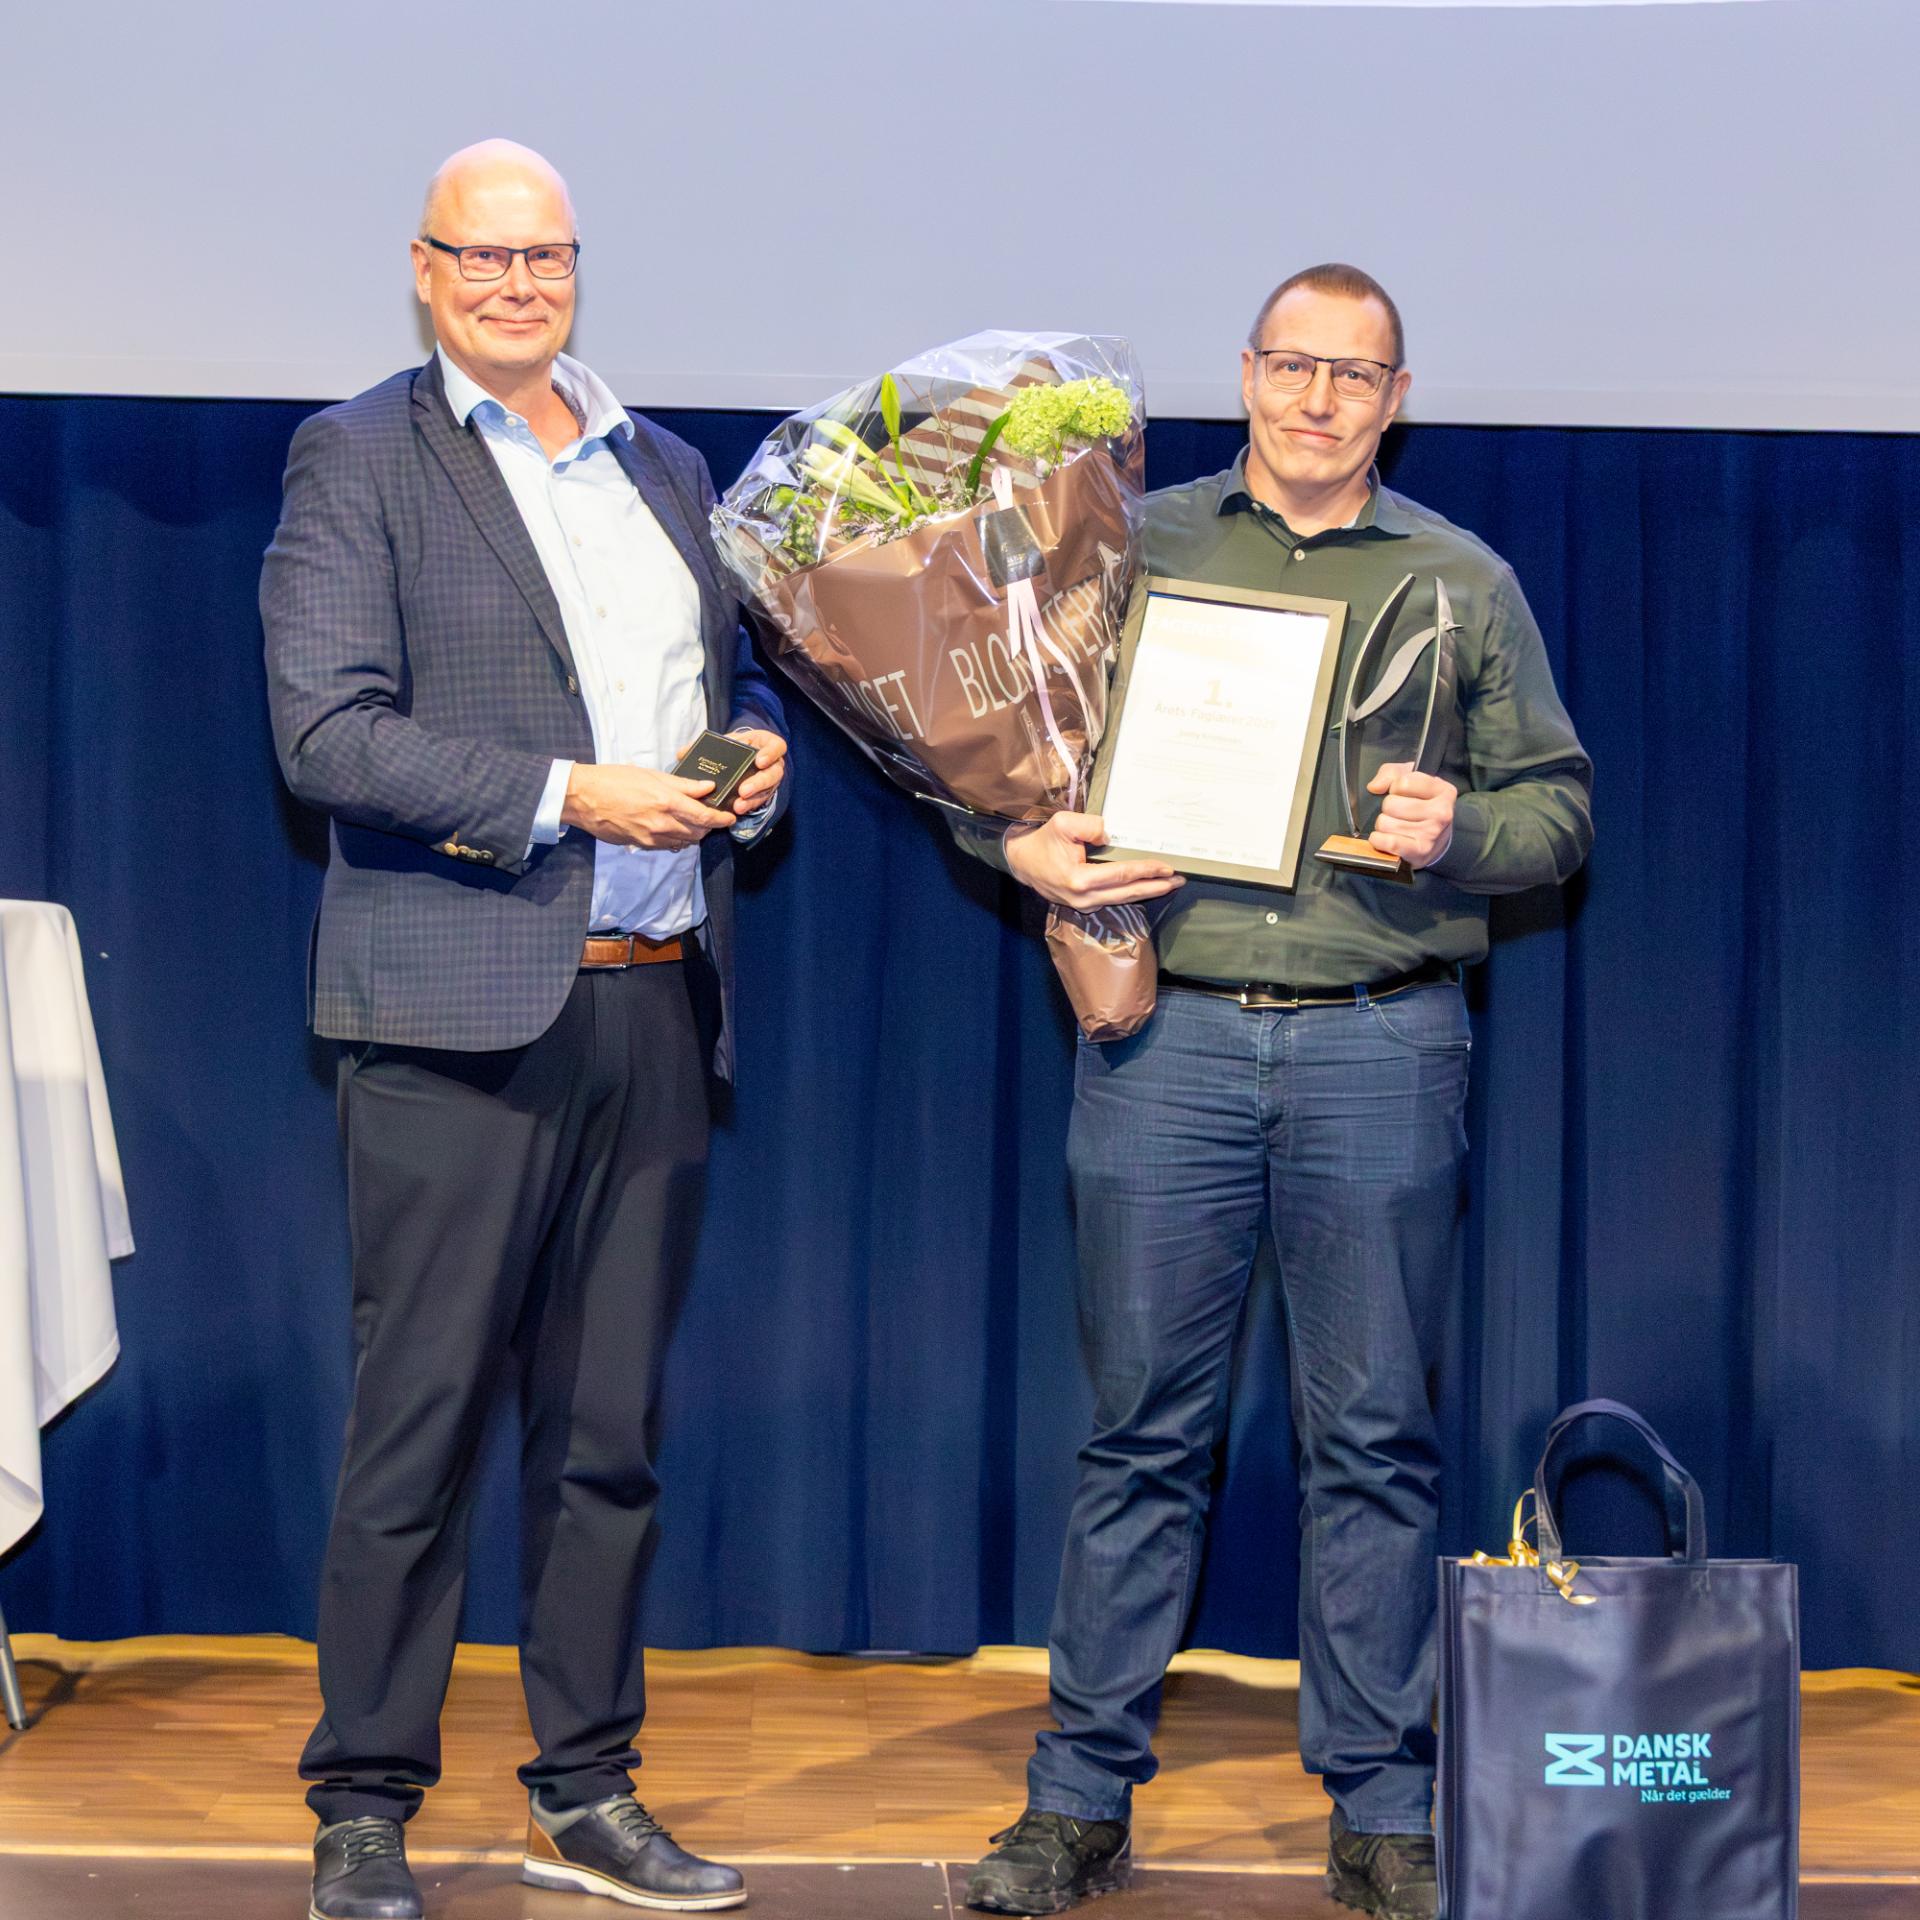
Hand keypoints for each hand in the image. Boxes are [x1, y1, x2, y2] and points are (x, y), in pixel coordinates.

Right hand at [561, 762, 735, 849]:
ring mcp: (651, 838)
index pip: (705, 817)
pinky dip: (677, 839)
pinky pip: (667, 845)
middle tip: (713, 817)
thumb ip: (682, 785)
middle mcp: (662, 824)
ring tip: (695, 822)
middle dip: (710, 827)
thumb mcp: (651, 775)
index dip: (722, 819)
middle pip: (698, 832)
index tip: (730, 817)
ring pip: (684, 841)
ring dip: (694, 834)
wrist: (583, 798)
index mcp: (667, 802)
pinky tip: (674, 829)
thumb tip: (707, 787)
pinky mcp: (641, 845)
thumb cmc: (614, 780)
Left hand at [726, 728, 787, 814]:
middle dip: (759, 783)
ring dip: (753, 799)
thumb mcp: (735, 738)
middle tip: (744, 790)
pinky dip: (749, 805)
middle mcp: (774, 763)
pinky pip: (759, 800)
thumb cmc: (739, 745)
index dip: (770, 754)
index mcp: (769, 744)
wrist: (737, 755)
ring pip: (767, 790)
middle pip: (774, 773)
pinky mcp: (764, 792)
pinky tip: (738, 808)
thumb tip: (718, 750)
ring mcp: (771, 780)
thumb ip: (731, 743)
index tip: (759, 761)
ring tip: (739, 805)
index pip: (777, 747)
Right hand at [1002, 812, 1184, 909]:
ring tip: (1169, 885)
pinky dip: (1132, 893)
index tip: (1166, 867)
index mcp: (1079, 879)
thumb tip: (1112, 835)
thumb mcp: (1063, 824)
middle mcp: (1084, 897)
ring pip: (1122, 899)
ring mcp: (1083, 905)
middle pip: (1128, 893)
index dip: (1146, 870)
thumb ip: (1090, 826)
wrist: (1022, 862)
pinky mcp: (1083, 905)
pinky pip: (1113, 899)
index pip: (1121, 874)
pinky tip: (1146, 887)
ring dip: (1147, 892)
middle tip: (1179, 881)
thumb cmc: (1042, 841)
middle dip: (1156, 887)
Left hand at [1366, 763, 1456, 868]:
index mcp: (1442, 790)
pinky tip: (1386, 838)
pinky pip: (1388, 842)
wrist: (1437, 839)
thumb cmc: (1421, 805)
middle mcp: (1441, 812)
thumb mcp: (1410, 779)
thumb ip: (1391, 773)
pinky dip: (1379, 840)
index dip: (1395, 787)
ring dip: (1384, 825)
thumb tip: (1374, 787)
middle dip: (1388, 807)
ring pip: (1385, 823)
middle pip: (1390, 804)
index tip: (1401, 793)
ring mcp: (1432, 833)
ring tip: (1396, 825)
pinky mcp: (1420, 851)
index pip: (1403, 782)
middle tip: (1399, 812)